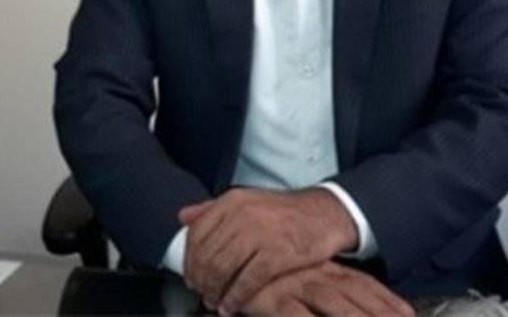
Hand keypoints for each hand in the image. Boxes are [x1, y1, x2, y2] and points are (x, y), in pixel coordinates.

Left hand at [179, 187, 357, 313]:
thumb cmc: (284, 212)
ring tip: (215, 302)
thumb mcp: (248, 200)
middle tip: (201, 294)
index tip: (190, 276)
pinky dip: (235, 299)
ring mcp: (260, 234)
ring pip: (222, 271)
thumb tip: (183, 216)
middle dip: (200, 281)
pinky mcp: (277, 255)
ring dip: (215, 293)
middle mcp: (243, 215)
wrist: (325, 214)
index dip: (189, 261)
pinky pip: (246, 283)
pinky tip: (231, 307)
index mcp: (233, 201)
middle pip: (207, 256)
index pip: (196, 234)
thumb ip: (213, 208)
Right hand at [242, 261, 413, 316]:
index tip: (409, 315)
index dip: (386, 301)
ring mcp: (298, 285)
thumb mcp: (303, 274)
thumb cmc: (270, 268)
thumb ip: (328, 283)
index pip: (364, 286)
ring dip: (356, 315)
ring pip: (334, 304)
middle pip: (357, 296)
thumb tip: (354, 298)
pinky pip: (296, 315)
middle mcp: (318, 276)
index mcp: (327, 271)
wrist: (235, 246)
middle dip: (380, 312)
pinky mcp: (275, 298)